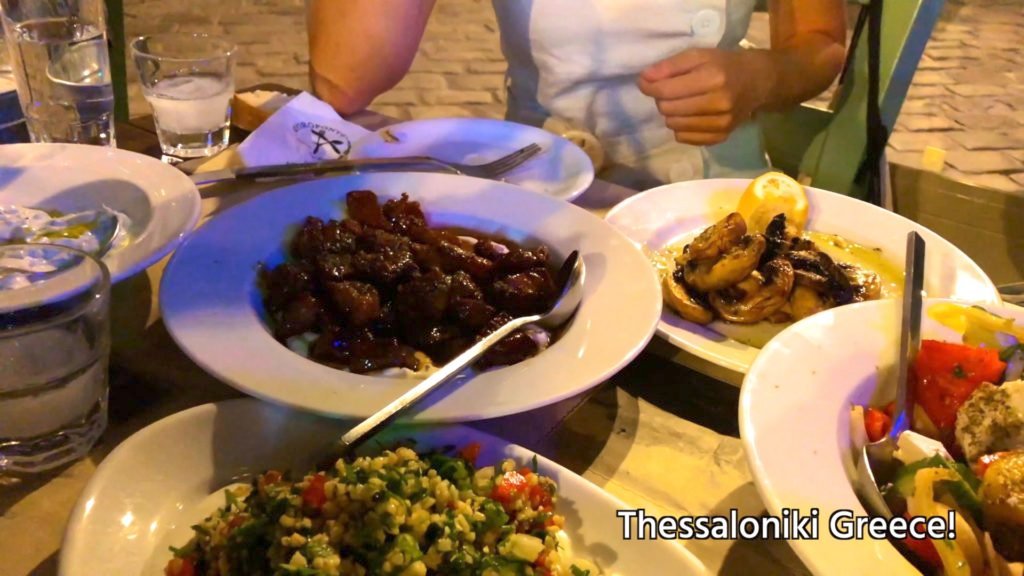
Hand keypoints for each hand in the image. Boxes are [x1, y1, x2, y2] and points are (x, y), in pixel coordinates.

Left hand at [638, 48, 770, 145]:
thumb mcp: (698, 55)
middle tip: (670, 90)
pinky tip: (690, 115)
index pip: (666, 91)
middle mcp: (719, 104)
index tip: (645, 81)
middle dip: (662, 99)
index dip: (649, 86)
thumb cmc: (724, 64)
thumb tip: (644, 79)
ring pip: (674, 125)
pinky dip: (681, 127)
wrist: (757, 81)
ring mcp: (721, 124)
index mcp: (713, 79)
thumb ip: (669, 66)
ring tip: (681, 102)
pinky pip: (684, 138)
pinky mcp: (721, 137)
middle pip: (668, 109)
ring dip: (671, 113)